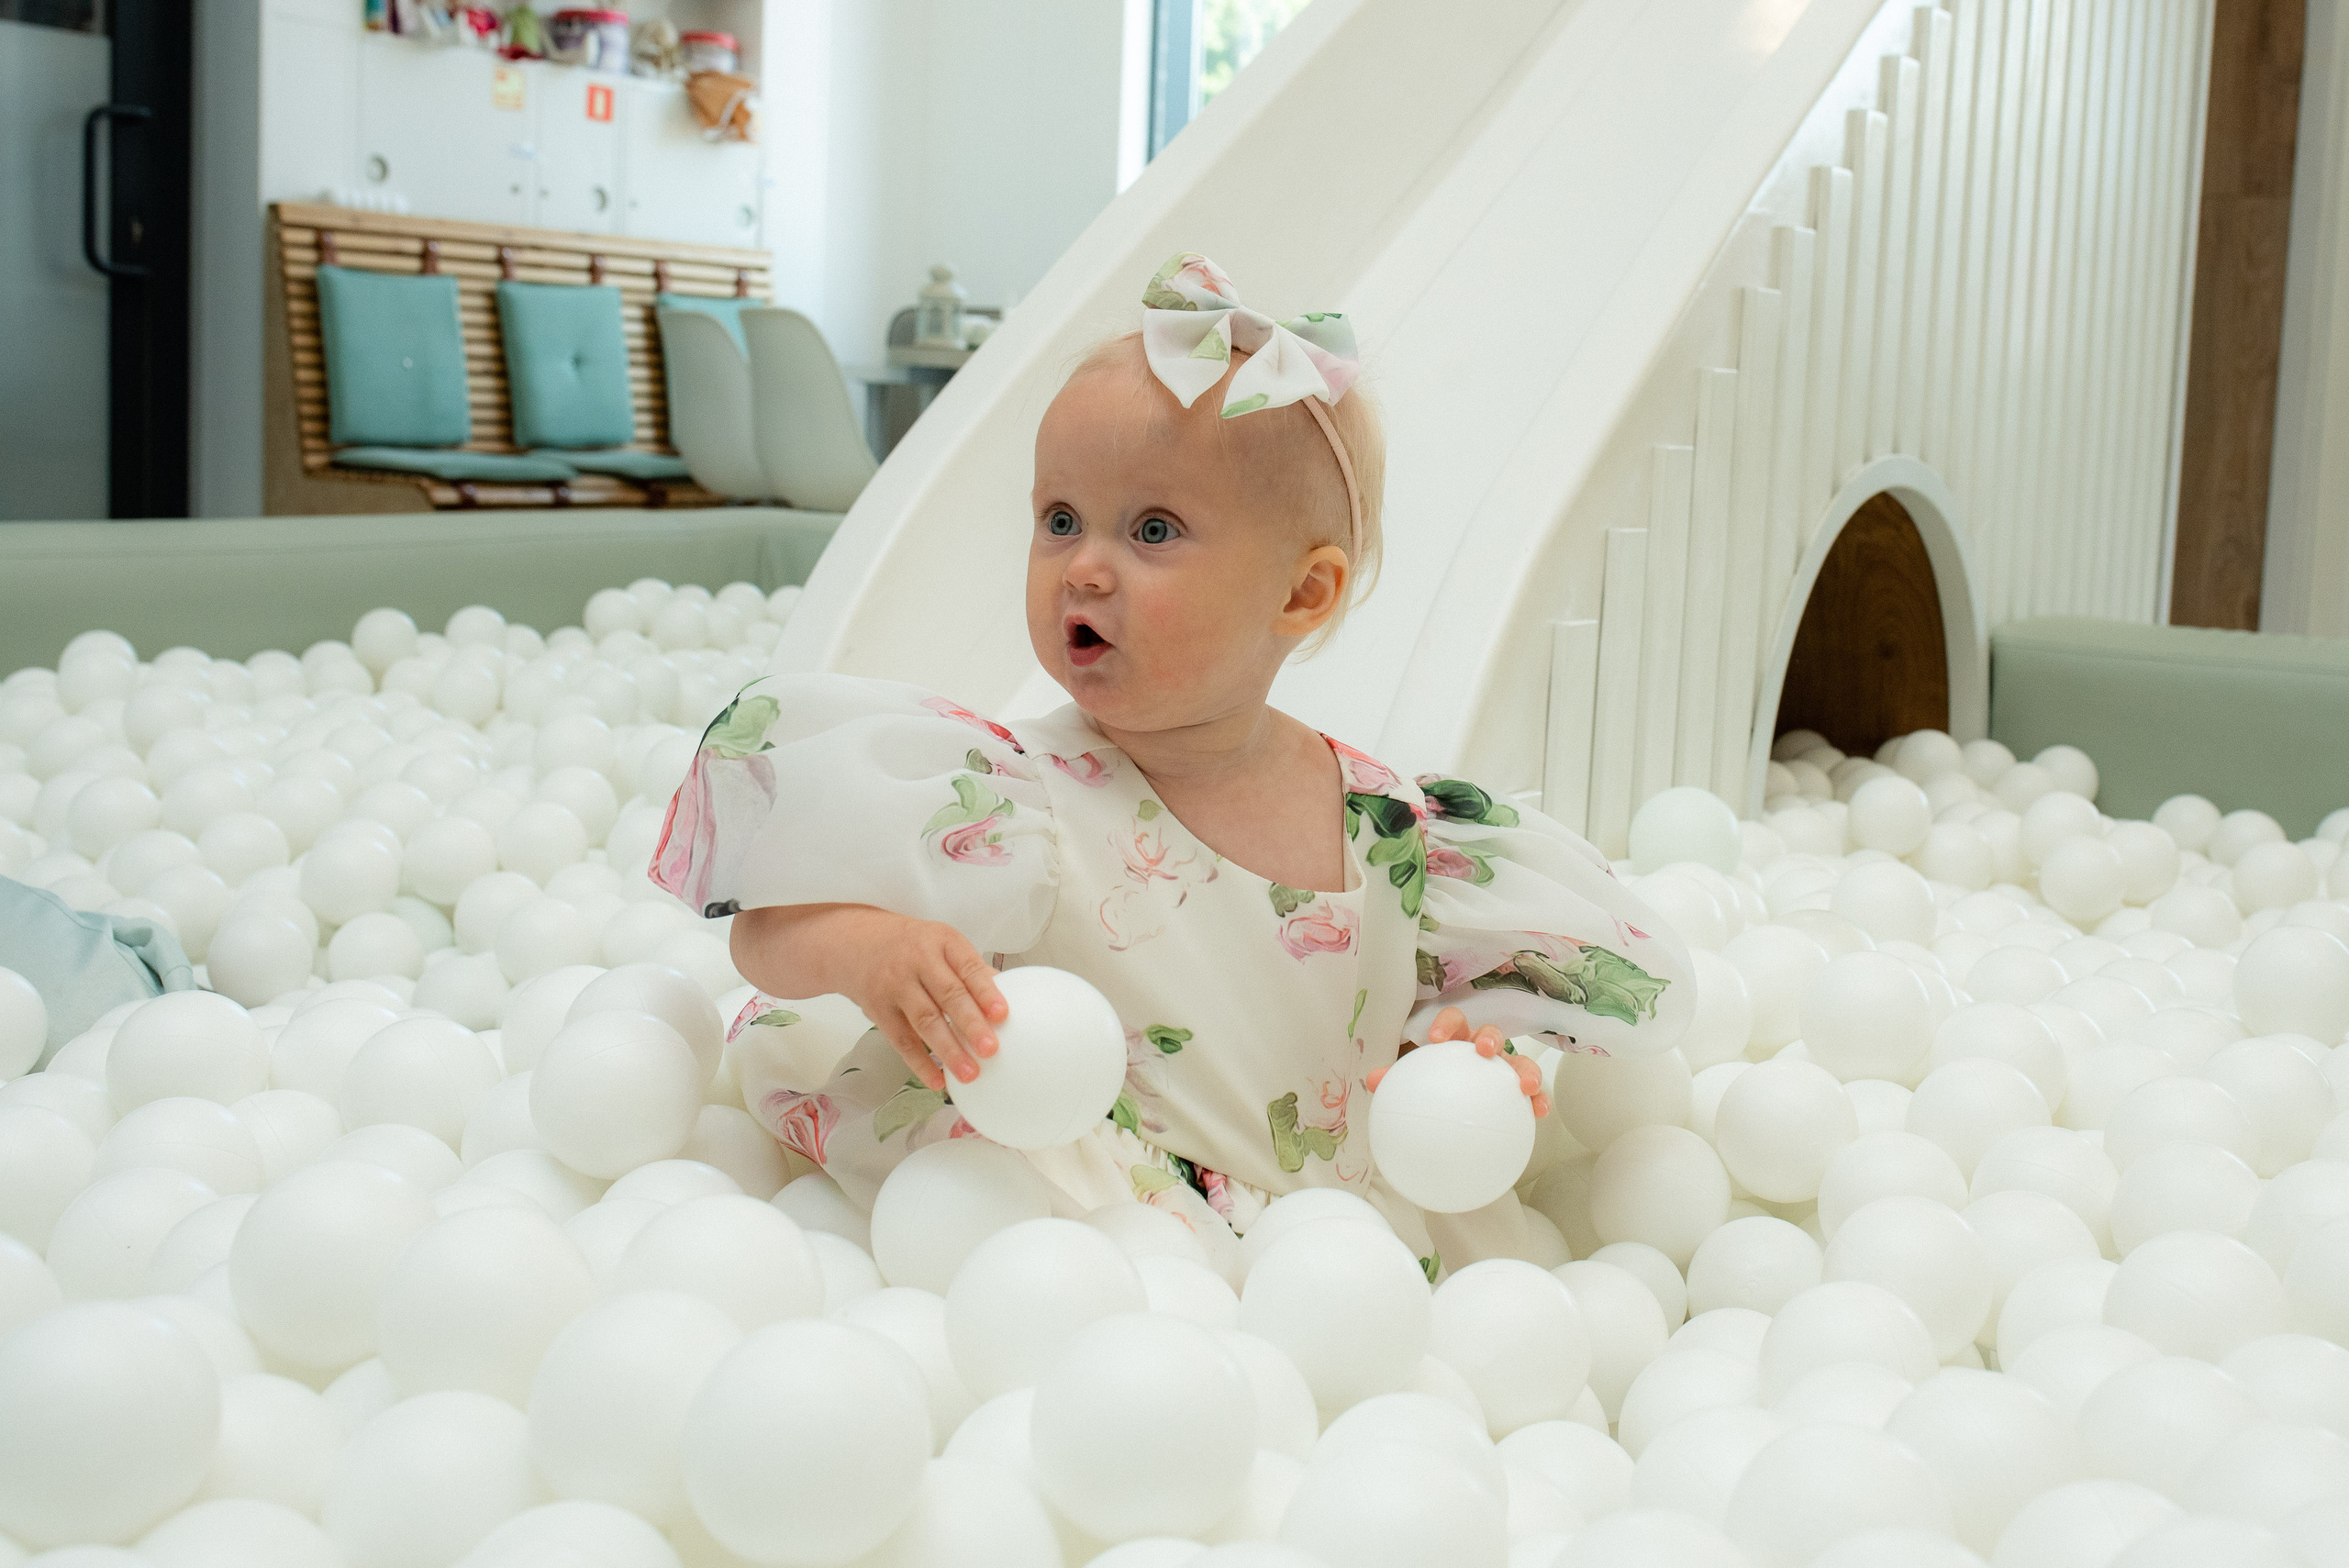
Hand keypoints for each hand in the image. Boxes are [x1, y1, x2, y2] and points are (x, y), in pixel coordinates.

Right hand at [733, 904, 1005, 1090]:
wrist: (856, 943)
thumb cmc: (912, 947)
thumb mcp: (942, 943)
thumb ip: (971, 969)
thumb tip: (1008, 995)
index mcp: (942, 941)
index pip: (968, 967)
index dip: (985, 991)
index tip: (1002, 1014)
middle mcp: (918, 961)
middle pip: (947, 995)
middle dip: (970, 1024)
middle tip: (990, 1050)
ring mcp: (895, 985)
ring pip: (925, 1021)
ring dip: (948, 1049)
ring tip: (969, 1073)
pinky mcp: (878, 1009)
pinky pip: (901, 1039)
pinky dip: (919, 1061)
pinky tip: (937, 1080)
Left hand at [1367, 1006, 1548, 1117]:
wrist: (1451, 1101)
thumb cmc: (1435, 1082)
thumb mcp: (1416, 1078)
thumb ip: (1396, 1078)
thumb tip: (1373, 1080)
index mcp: (1456, 1039)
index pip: (1453, 1020)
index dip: (1446, 1024)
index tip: (1436, 1038)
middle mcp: (1482, 1047)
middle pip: (1490, 1033)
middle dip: (1489, 1038)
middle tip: (1483, 1050)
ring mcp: (1504, 1066)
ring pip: (1518, 1059)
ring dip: (1525, 1068)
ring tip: (1525, 1085)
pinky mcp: (1518, 1086)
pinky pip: (1533, 1091)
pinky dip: (1539, 1098)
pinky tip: (1540, 1112)